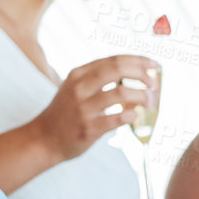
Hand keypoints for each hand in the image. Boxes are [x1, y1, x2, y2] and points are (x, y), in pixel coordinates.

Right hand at [30, 55, 157, 162]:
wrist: (44, 139)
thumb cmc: (66, 113)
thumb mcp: (76, 88)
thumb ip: (100, 80)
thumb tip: (135, 76)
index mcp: (78, 74)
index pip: (113, 60)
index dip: (137, 60)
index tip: (154, 65)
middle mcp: (80, 87)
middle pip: (117, 70)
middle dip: (141, 74)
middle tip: (154, 83)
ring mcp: (83, 108)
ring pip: (120, 94)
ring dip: (141, 96)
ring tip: (149, 102)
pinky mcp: (88, 128)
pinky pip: (117, 119)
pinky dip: (130, 116)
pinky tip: (134, 116)